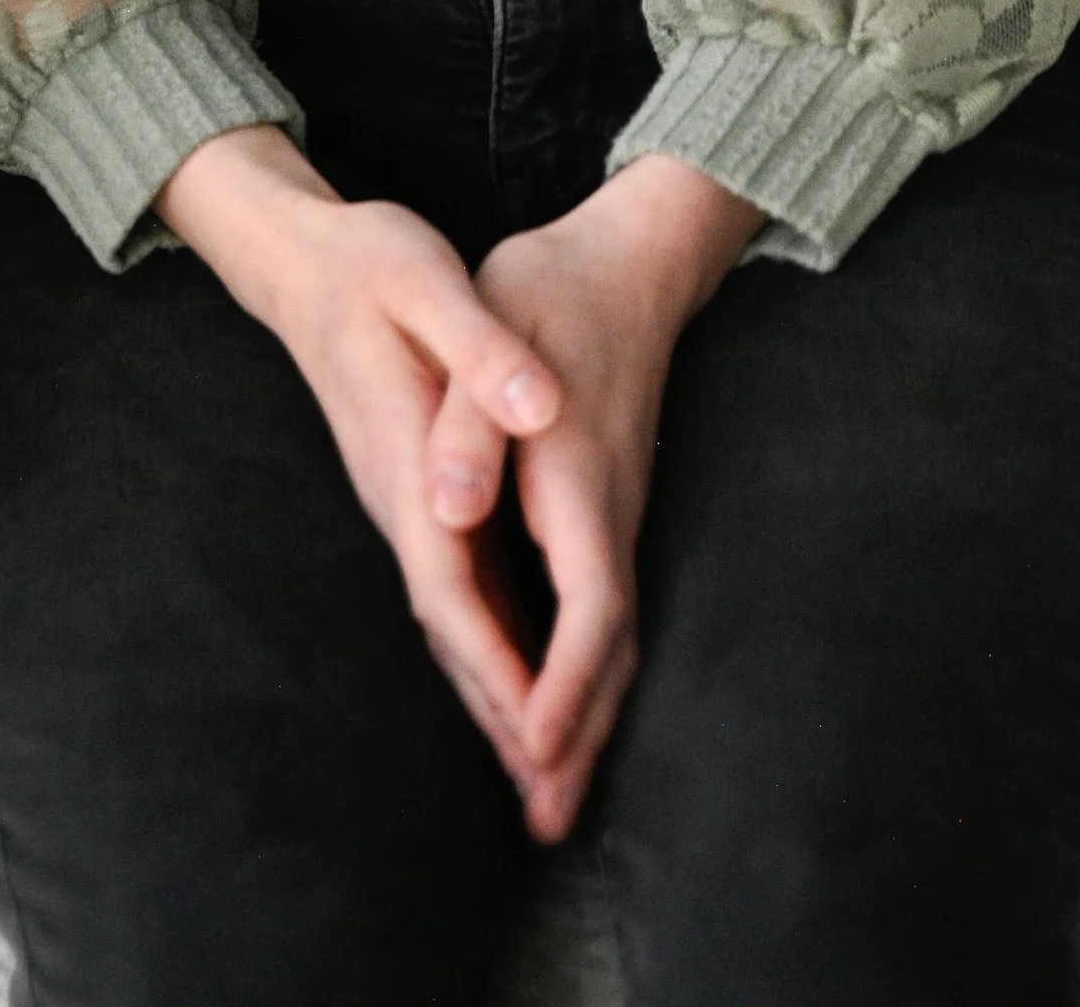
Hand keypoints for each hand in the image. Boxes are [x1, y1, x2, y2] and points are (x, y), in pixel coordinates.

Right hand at [155, 128, 565, 779]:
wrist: (301, 259)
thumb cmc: (369, 262)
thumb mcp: (427, 281)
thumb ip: (478, 353)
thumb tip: (534, 408)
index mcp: (407, 456)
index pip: (451, 587)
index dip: (499, 667)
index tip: (543, 738)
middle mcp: (397, 495)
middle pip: (449, 626)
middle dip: (500, 715)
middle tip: (552, 801)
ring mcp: (398, 497)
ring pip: (450, 614)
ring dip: (494, 691)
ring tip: (545, 771)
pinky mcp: (408, 487)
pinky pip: (453, 587)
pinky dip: (486, 642)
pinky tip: (515, 672)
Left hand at [435, 156, 760, 839]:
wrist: (632, 256)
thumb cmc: (551, 285)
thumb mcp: (495, 321)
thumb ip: (470, 418)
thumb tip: (448, 507)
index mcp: (576, 476)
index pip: (585, 605)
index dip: (563, 683)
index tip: (540, 749)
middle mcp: (606, 510)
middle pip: (606, 646)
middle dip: (578, 735)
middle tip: (547, 823)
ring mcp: (613, 514)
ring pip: (608, 636)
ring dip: (583, 716)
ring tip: (552, 797)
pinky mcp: (604, 509)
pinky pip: (599, 612)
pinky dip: (583, 671)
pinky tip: (559, 705)